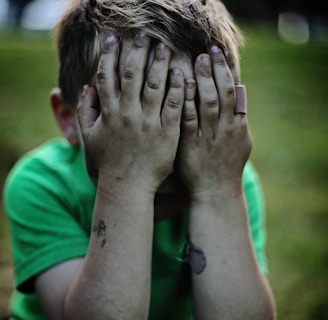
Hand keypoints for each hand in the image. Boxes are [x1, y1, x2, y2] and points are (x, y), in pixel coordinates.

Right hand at [78, 33, 184, 193]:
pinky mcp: (167, 134)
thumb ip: (85, 111)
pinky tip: (181, 75)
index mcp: (109, 114)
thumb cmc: (109, 162)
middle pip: (132, 75)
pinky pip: (174, 107)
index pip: (107, 76)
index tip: (115, 39)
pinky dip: (177, 89)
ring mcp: (149, 124)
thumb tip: (86, 87)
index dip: (110, 55)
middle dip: (137, 52)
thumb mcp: (90, 137)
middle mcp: (128, 115)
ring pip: (155, 86)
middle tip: (144, 35)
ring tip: (164, 48)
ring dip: (159, 64)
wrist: (128, 186)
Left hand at [177, 45, 251, 194]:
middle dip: (217, 70)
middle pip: (224, 92)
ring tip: (198, 59)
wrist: (215, 192)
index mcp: (238, 126)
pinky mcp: (191, 145)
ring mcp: (209, 136)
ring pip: (209, 102)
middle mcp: (226, 128)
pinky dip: (188, 100)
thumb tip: (238, 96)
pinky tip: (184, 84)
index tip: (220, 53)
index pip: (235, 92)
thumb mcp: (240, 143)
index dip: (228, 71)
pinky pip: (189, 119)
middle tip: (208, 50)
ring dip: (205, 79)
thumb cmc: (225, 167)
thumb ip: (238, 120)